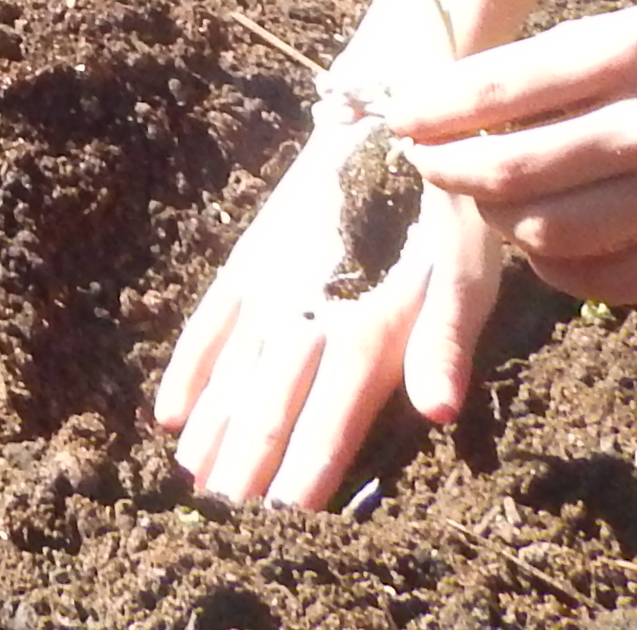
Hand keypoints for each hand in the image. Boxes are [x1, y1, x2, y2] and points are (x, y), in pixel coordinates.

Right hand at [157, 99, 504, 508]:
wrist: (391, 110)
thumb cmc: (444, 204)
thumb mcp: (468, 269)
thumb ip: (447, 342)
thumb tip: (440, 412)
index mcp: (367, 324)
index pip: (328, 419)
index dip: (304, 474)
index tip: (281, 526)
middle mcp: (308, 311)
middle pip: (268, 406)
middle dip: (245, 468)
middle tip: (221, 523)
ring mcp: (270, 283)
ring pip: (232, 373)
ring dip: (212, 430)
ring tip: (192, 482)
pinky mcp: (249, 257)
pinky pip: (208, 323)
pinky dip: (188, 368)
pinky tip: (168, 411)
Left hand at [390, 0, 636, 305]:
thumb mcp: (627, 32)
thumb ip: (546, 70)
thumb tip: (441, 108)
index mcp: (629, 55)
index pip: (498, 90)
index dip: (432, 111)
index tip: (400, 121)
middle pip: (512, 172)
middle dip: (451, 172)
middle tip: (430, 165)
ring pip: (548, 234)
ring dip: (498, 223)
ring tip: (488, 201)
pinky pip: (604, 281)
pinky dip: (555, 266)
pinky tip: (543, 239)